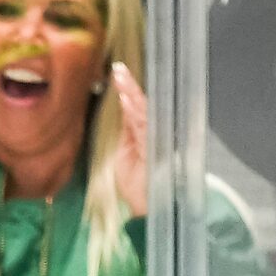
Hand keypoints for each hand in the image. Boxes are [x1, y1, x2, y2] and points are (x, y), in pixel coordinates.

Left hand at [109, 62, 148, 218]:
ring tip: (120, 76)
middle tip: (119, 68)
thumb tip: (123, 104)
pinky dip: (136, 111)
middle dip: (131, 86)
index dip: (128, 89)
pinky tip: (127, 99)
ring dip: (131, 92)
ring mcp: (158, 138)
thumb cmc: (137, 182)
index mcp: (146, 132)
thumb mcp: (125, 151)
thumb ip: (127, 129)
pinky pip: (145, 125)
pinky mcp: (157, 147)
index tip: (118, 71)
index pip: (137, 106)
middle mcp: (155, 132)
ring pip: (144, 110)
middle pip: (144, 103)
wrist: (148, 207)